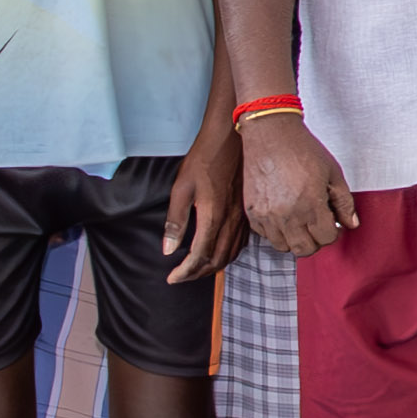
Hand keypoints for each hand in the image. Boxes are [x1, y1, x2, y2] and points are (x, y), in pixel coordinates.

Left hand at [164, 121, 245, 282]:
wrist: (231, 139)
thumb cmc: (204, 159)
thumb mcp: (181, 188)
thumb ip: (176, 221)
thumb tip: (168, 249)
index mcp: (213, 217)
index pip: (199, 256)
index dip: (184, 272)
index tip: (172, 278)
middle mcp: (231, 221)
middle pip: (217, 260)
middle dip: (197, 274)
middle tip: (181, 276)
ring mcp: (242, 218)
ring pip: (230, 254)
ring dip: (213, 266)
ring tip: (197, 269)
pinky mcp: (248, 212)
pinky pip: (240, 243)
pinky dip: (227, 255)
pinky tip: (219, 252)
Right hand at [239, 116, 355, 257]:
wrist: (270, 134)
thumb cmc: (302, 149)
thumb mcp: (333, 173)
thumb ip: (344, 202)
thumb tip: (351, 224)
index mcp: (310, 205)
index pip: (326, 238)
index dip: (332, 230)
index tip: (331, 220)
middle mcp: (286, 215)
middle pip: (305, 249)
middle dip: (315, 240)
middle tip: (317, 224)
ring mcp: (266, 216)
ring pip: (284, 246)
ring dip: (295, 238)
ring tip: (300, 218)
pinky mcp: (252, 212)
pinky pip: (266, 236)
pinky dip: (276, 231)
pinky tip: (283, 214)